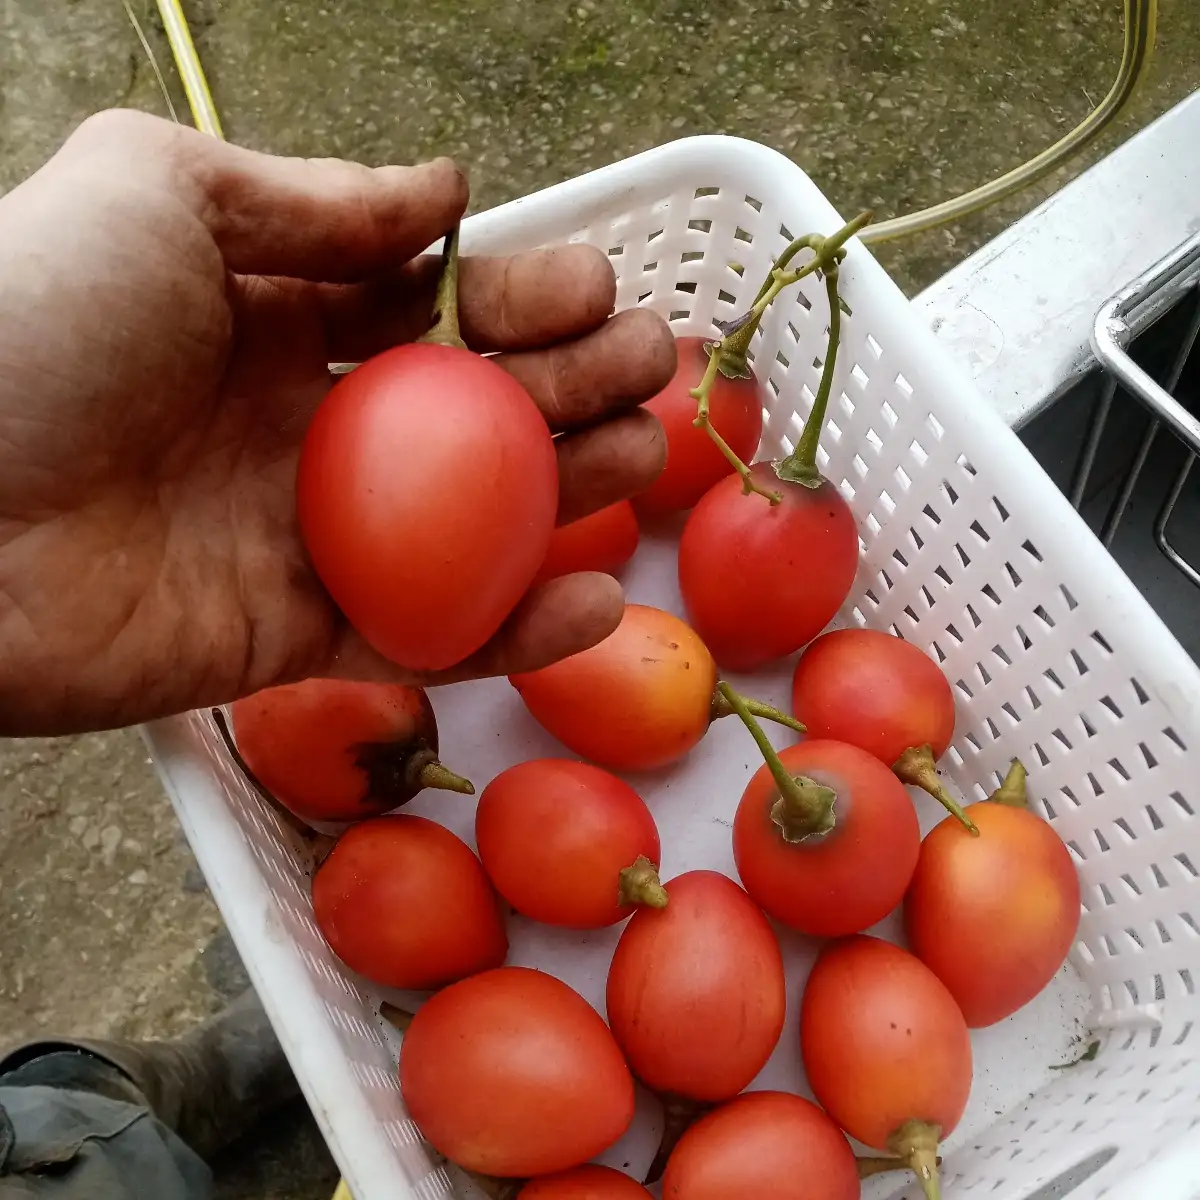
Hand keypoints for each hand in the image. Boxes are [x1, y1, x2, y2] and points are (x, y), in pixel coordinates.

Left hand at [0, 110, 672, 735]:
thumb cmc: (24, 330)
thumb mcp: (152, 195)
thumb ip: (309, 198)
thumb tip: (448, 192)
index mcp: (275, 318)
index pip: (433, 304)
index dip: (521, 294)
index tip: (595, 289)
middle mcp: (304, 425)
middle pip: (473, 410)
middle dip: (573, 385)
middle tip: (652, 374)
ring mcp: (307, 537)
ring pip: (473, 525)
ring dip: (568, 497)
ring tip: (643, 462)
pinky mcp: (296, 638)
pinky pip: (426, 636)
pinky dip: (514, 631)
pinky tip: (595, 601)